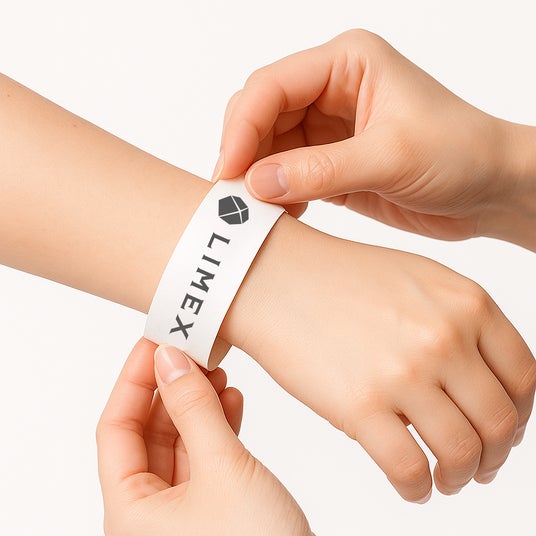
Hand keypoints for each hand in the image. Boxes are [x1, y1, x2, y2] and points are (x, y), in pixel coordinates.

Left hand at [97, 338, 310, 535]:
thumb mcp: (223, 469)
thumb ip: (194, 410)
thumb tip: (171, 359)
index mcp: (131, 513)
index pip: (116, 429)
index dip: (134, 380)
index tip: (156, 342)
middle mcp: (151, 514)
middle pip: (148, 432)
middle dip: (172, 387)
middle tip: (192, 349)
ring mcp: (184, 511)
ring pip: (180, 441)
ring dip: (197, 404)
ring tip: (217, 370)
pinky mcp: (214, 508)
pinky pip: (205, 456)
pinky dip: (218, 425)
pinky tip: (232, 402)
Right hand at [214, 29, 535, 248]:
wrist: (490, 190)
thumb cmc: (462, 153)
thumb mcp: (390, 157)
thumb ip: (320, 170)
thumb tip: (257, 183)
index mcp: (347, 64)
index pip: (272, 87)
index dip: (242, 127)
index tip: (229, 171)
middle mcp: (332, 91)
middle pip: (261, 115)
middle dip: (243, 153)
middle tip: (234, 195)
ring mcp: (328, 130)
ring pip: (268, 149)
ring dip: (257, 179)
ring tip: (254, 210)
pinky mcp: (329, 164)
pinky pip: (286, 175)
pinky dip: (276, 196)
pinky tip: (279, 215)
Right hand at [224, 216, 535, 502]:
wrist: (273, 277)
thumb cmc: (336, 278)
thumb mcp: (414, 280)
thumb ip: (456, 322)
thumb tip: (479, 383)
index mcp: (465, 302)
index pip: (522, 378)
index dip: (517, 415)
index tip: (502, 431)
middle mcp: (443, 337)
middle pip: (499, 423)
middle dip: (492, 456)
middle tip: (476, 466)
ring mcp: (403, 372)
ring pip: (461, 454)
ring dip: (458, 477)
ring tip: (442, 479)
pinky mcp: (360, 406)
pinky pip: (410, 470)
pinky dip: (417, 489)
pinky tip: (411, 485)